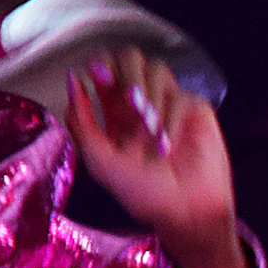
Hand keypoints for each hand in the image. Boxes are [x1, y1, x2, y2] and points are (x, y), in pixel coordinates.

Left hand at [65, 54, 249, 267]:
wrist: (184, 209)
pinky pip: (180, 97)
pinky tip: (168, 146)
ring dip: (150, 98)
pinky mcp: (194, 109)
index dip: (100, 63)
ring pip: (157, 71)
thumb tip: (73, 79)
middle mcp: (141, 102)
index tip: (98, 74)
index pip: (104, 69)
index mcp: (114, 110)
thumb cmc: (141, 191)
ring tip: (150, 131)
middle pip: (130, 58)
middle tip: (129, 97)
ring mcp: (169, 103)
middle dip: (127, 73)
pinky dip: (170, 120)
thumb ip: (81, 120)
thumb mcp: (98, 160)